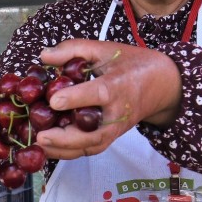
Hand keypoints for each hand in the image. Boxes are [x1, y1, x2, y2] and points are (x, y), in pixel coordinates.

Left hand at [33, 39, 182, 159]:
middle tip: (41, 137)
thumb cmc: (129, 63)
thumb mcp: (103, 49)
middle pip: (95, 133)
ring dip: (65, 150)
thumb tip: (44, 56)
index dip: (76, 98)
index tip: (54, 101)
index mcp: (118, 85)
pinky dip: (70, 152)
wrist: (161, 84)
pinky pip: (91, 149)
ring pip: (92, 146)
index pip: (98, 94)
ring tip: (40, 147)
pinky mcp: (112, 137)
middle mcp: (118, 112)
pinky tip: (48, 149)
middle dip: (67, 138)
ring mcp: (116, 128)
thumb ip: (73, 49)